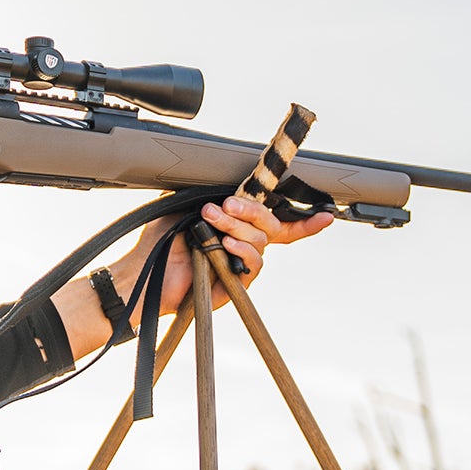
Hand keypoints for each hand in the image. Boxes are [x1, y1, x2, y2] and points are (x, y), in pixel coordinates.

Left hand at [52, 194, 333, 358]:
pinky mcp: (236, 285)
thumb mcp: (186, 203)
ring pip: (260, 241)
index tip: (327, 215)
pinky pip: (254, 263)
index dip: (304, 224)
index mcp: (235, 228)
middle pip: (270, 226)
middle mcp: (242, 247)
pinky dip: (242, 248)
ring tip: (210, 220)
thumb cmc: (158, 240)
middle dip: (252, 210)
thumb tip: (232, 184)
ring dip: (237, 225)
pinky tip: (222, 243)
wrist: (143, 271)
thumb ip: (212, 191)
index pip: (277, 226)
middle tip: (226, 205)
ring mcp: (240, 266)